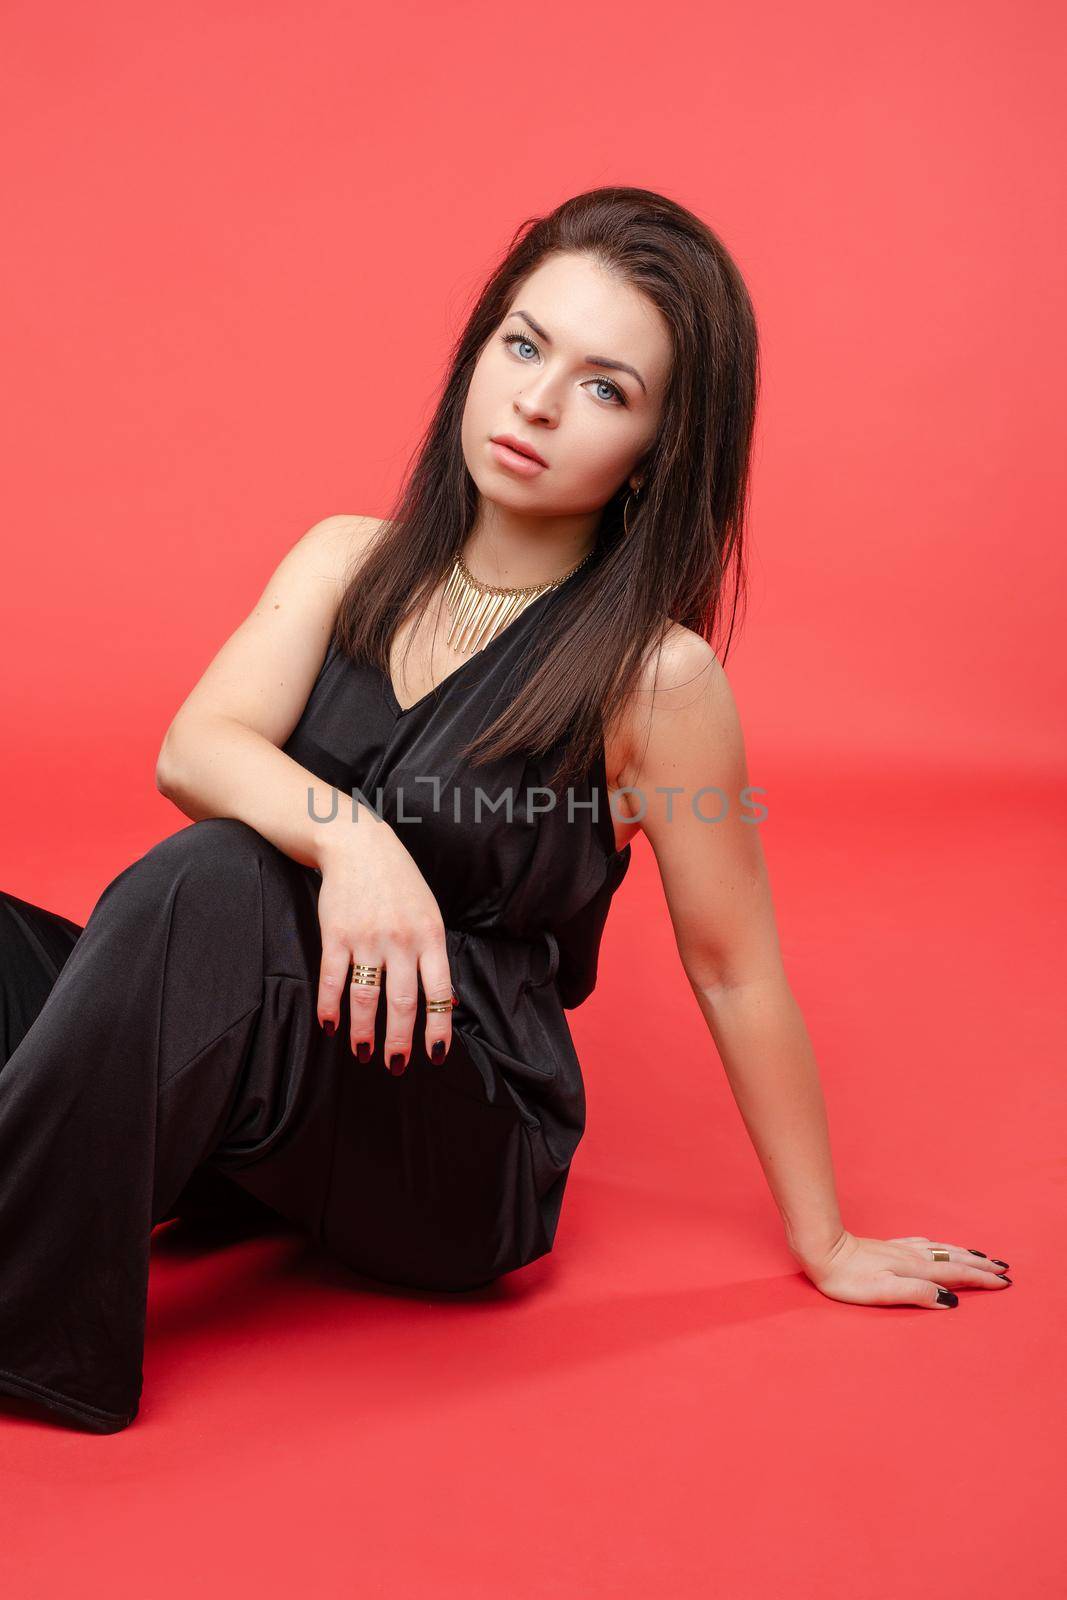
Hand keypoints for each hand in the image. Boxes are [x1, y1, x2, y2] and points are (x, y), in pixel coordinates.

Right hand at [314, 809, 454, 1075]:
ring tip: (362, 1053)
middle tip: (396, 1066)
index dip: (438, 1028)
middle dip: (399, 1041)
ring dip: (363, 1032)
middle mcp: (401, 941)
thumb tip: (450, 1002)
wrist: (358, 844)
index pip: (439, 992)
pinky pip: (333, 980)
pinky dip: (330, 1007)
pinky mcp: (336, 935)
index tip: (435, 1056)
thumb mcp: (429, 914)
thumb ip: (436, 957)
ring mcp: (367, 938)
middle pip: (402, 1003)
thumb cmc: (399, 883)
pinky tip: (330, 1026)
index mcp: (431, 937)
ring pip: (366, 998)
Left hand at [792, 1230, 1011, 1308]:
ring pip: (941, 1249)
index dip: (980, 1279)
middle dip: (980, 1265)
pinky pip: (925, 1244)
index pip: (955, 1274)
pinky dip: (941, 1246)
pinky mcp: (889, 1246)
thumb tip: (949, 1300)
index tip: (1003, 1282)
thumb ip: (916, 1294)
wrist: (822, 1250)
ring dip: (964, 1254)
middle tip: (1004, 1269)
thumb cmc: (847, 1279)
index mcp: (914, 1269)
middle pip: (953, 1259)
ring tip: (982, 1257)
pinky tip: (940, 1245)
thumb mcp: (882, 1292)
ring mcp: (901, 1249)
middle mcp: (912, 1256)